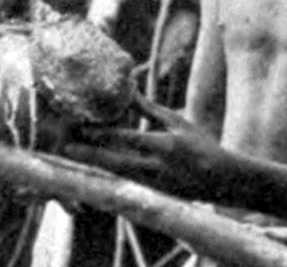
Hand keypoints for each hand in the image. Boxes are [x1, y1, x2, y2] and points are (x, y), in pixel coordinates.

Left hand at [63, 94, 230, 200]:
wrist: (221, 180)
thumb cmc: (200, 145)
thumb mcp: (177, 122)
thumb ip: (150, 110)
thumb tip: (128, 91)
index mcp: (165, 146)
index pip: (128, 140)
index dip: (102, 135)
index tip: (82, 129)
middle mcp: (157, 168)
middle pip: (116, 162)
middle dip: (90, 154)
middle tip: (66, 147)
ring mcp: (154, 185)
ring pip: (116, 175)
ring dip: (95, 165)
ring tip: (74, 155)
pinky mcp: (153, 194)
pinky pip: (125, 183)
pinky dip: (108, 174)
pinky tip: (94, 167)